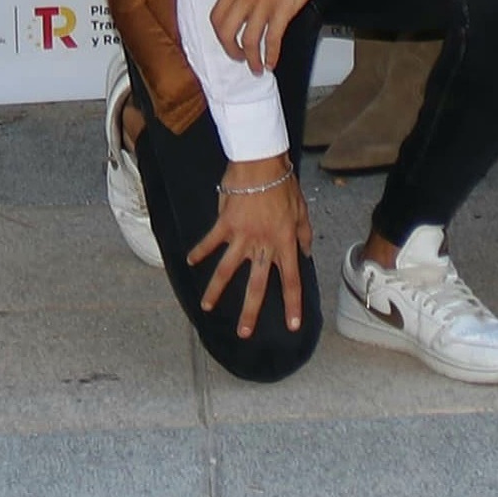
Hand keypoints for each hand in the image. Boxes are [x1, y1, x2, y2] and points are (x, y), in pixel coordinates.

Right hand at [187, 166, 315, 338]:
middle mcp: (264, 245)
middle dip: (250, 311)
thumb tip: (306, 254)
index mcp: (285, 243)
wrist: (262, 163)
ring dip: (216, 290)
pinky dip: (200, 251)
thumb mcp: (302, 210)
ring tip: (206, 306)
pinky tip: (190, 261)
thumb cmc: (284, 185)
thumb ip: (305, 235)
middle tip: (244, 332)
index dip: (292, 305)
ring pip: (228, 270)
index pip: (291, 281)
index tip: (291, 325)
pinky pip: (211, 241)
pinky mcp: (225, 224)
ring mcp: (242, 236)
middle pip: (257, 285)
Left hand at [206, 0, 331, 76]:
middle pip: (226, 32)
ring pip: (249, 40)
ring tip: (257, 68)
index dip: (220, 36)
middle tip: (241, 59)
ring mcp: (264, 2)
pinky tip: (272, 62)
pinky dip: (270, 55)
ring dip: (252, 59)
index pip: (216, 17)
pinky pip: (272, 39)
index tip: (229, 43)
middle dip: (232, 51)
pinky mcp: (284, 8)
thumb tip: (247, 9)